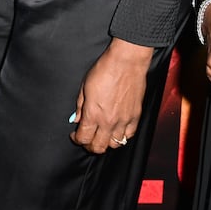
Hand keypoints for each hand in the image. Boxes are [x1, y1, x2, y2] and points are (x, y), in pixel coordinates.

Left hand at [71, 38, 154, 153]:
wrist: (126, 62)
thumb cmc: (104, 70)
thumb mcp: (84, 86)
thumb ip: (80, 106)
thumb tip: (77, 119)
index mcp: (93, 114)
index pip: (83, 138)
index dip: (77, 139)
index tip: (75, 135)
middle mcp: (108, 121)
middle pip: (98, 147)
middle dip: (89, 146)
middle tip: (87, 138)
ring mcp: (124, 120)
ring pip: (115, 145)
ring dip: (106, 142)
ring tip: (102, 134)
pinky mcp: (135, 116)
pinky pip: (129, 135)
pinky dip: (122, 136)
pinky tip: (117, 129)